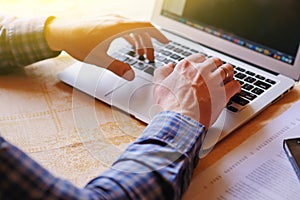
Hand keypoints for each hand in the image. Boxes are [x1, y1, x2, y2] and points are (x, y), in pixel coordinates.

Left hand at [45, 14, 168, 79]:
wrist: (60, 31)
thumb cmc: (77, 43)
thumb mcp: (99, 59)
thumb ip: (117, 68)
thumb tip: (131, 75)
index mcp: (118, 27)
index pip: (146, 27)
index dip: (158, 35)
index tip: (166, 42)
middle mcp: (117, 20)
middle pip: (141, 29)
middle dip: (149, 44)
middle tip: (150, 59)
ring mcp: (112, 19)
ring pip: (133, 28)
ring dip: (139, 41)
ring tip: (140, 56)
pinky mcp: (107, 20)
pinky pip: (125, 27)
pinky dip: (131, 37)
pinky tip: (130, 46)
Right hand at [154, 54, 240, 128]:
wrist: (178, 120)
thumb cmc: (168, 106)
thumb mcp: (159, 86)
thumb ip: (163, 73)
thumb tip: (169, 66)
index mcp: (186, 67)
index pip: (199, 58)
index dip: (202, 63)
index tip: (202, 69)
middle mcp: (201, 70)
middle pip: (214, 61)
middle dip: (216, 67)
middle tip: (215, 73)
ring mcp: (213, 81)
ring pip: (227, 69)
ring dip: (228, 73)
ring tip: (227, 78)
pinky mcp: (223, 93)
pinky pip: (235, 84)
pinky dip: (236, 86)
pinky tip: (234, 89)